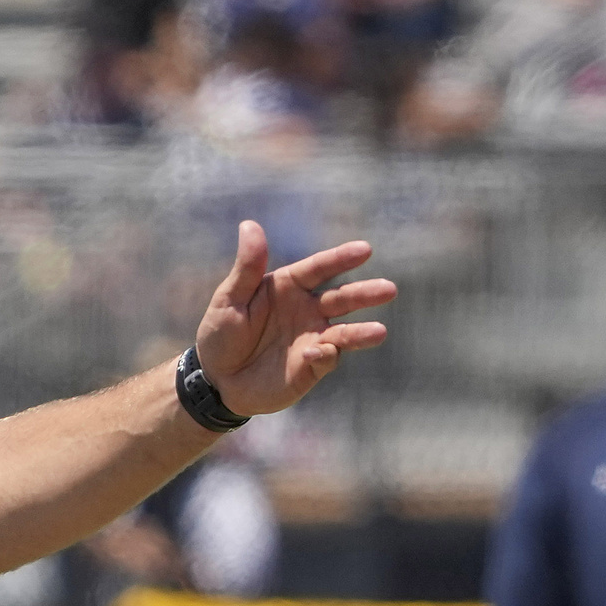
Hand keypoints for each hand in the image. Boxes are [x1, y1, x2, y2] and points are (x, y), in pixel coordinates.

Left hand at [190, 218, 395, 420]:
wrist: (216, 381)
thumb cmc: (220, 334)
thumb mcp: (229, 298)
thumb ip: (247, 267)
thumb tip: (250, 224)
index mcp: (290, 286)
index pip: (320, 269)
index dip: (342, 259)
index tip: (365, 250)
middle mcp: (308, 310)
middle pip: (342, 299)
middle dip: (365, 294)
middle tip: (389, 290)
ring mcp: (312, 338)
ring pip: (344, 332)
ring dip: (361, 332)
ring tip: (380, 332)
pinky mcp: (312, 367)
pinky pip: (326, 359)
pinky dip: (326, 355)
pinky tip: (317, 352)